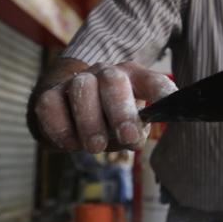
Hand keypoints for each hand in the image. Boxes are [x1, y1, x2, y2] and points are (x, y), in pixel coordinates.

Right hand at [32, 61, 176, 152]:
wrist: (67, 110)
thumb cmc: (107, 121)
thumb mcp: (127, 127)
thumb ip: (134, 132)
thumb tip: (134, 138)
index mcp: (133, 78)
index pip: (152, 81)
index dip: (162, 92)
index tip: (172, 105)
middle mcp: (105, 73)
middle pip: (114, 81)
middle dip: (121, 111)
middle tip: (127, 137)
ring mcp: (76, 81)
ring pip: (82, 89)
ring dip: (90, 121)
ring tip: (95, 147)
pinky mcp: (49, 94)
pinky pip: (51, 105)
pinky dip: (60, 127)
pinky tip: (70, 144)